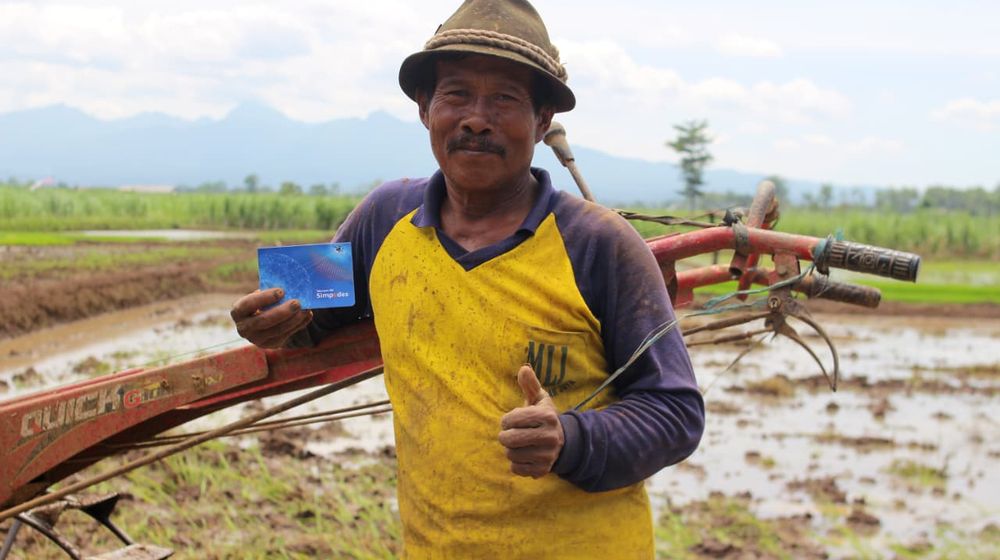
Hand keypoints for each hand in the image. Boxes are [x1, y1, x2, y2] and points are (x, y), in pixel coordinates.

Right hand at [231, 288, 312, 348]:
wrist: (263, 320)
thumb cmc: (263, 301)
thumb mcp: (262, 295)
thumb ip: (271, 293)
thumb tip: (291, 285)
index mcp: (238, 311)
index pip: (248, 304)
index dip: (264, 298)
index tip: (281, 291)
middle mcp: (244, 328)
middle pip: (263, 321)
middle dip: (282, 312)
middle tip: (297, 303)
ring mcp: (256, 339)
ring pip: (277, 331)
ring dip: (293, 320)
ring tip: (305, 309)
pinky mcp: (270, 345)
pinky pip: (286, 336)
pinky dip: (298, 325)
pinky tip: (307, 315)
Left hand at [498, 364, 564, 478]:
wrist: (562, 442)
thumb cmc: (543, 417)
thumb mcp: (539, 399)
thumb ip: (530, 384)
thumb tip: (523, 368)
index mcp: (548, 416)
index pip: (512, 419)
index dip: (506, 420)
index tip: (510, 421)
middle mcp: (550, 436)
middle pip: (510, 439)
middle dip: (505, 436)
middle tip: (509, 434)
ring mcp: (548, 455)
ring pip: (511, 454)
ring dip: (510, 449)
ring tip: (518, 444)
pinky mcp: (542, 470)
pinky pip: (515, 468)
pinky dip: (515, 463)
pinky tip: (524, 456)